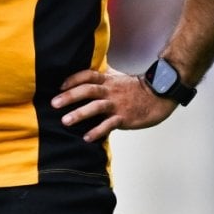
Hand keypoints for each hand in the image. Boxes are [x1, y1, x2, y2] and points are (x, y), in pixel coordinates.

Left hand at [50, 66, 177, 142]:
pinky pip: (109, 125)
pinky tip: (87, 137)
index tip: (60, 86)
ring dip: (79, 113)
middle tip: (54, 103)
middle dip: (70, 96)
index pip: (87, 75)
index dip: (73, 79)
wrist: (159, 95)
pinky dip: (97, 131)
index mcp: (108, 80)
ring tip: (65, 121)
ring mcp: (117, 104)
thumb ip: (102, 78)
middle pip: (87, 90)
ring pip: (96, 106)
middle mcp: (110, 91)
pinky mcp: (124, 117)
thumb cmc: (136, 88)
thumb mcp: (118, 78)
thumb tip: (86, 78)